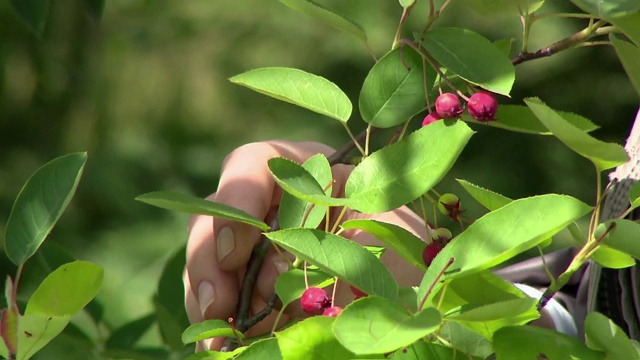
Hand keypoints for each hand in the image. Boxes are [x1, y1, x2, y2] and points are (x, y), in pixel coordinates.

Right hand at [184, 140, 427, 350]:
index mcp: (310, 175)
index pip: (255, 164)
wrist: (416, 305)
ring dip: (207, 292)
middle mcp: (275, 206)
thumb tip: (268, 278)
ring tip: (219, 334)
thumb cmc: (409, 259)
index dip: (236, 198)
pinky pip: (216, 294)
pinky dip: (215, 318)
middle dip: (210, 257)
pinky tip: (223, 340)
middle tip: (218, 304)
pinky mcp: (249, 286)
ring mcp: (256, 247)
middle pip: (217, 214)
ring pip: (208, 256)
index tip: (238, 247)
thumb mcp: (382, 243)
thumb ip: (330, 246)